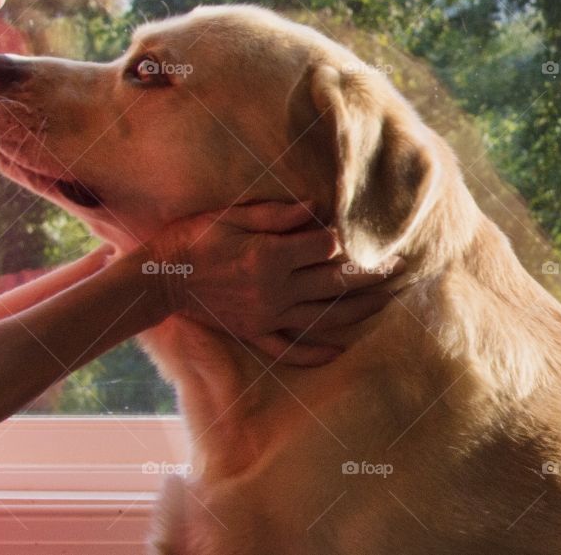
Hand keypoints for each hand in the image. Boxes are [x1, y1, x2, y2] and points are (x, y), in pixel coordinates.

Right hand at [148, 201, 404, 365]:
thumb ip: (276, 215)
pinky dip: (317, 352)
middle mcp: (276, 290)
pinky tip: (339, 349)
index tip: (359, 232)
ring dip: (359, 310)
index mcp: (271, 257)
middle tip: (400, 268)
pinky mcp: (254, 333)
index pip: (326, 247)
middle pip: (335, 282)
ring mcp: (267, 316)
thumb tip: (316, 208)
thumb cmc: (193, 237)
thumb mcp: (232, 215)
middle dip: (371, 274)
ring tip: (386, 302)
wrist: (159, 277)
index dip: (344, 238)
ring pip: (324, 317)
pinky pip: (291, 349)